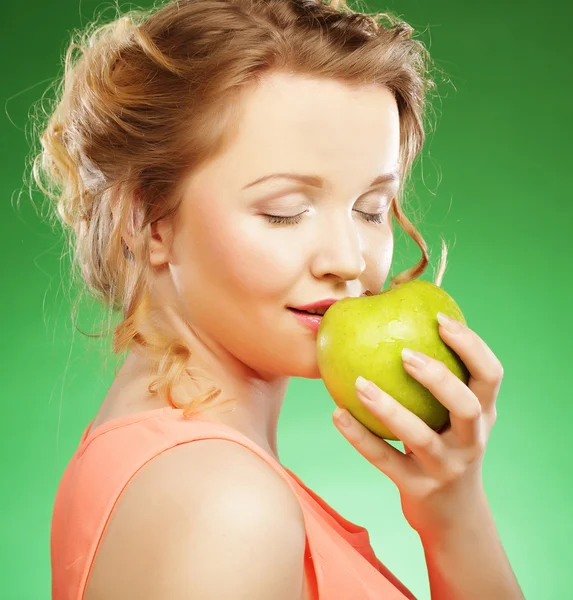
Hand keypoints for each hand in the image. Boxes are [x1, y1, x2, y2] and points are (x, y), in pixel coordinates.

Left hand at [332, 313, 502, 534]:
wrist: (452, 514)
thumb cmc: (446, 446)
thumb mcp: (454, 417)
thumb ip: (439, 382)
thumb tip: (397, 325)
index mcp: (484, 414)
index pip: (491, 375)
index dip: (471, 345)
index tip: (440, 320)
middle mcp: (471, 441)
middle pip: (467, 407)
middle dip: (439, 377)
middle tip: (404, 354)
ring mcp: (446, 467)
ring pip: (420, 438)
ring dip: (390, 409)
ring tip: (360, 384)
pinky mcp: (418, 488)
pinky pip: (385, 460)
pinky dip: (359, 437)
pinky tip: (337, 413)